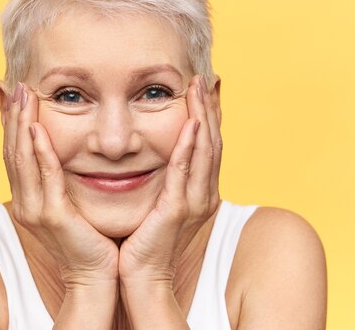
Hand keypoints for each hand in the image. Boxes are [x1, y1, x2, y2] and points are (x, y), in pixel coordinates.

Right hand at [0, 82, 119, 287]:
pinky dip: (41, 152)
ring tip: (25, 97)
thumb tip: (57, 151)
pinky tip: (39, 130)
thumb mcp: (67, 201)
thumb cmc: (88, 236)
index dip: (12, 122)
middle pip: (12, 151)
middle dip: (14, 117)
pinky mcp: (53, 216)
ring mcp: (35, 210)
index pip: (14, 152)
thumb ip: (59, 176)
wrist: (95, 274)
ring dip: (23, 125)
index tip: (17, 93)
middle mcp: (24, 202)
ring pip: (23, 159)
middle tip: (17, 86)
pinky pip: (46, 177)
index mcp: (27, 197)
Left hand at [118, 74, 221, 284]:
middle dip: (208, 108)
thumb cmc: (147, 241)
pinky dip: (188, 147)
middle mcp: (203, 194)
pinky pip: (183, 172)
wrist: (143, 277)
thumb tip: (156, 157)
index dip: (209, 115)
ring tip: (197, 88)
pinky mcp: (176, 211)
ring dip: (201, 117)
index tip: (203, 88)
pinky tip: (190, 124)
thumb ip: (165, 181)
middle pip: (211, 142)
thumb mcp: (160, 205)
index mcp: (199, 191)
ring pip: (203, 151)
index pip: (208, 145)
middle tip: (203, 78)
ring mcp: (192, 202)